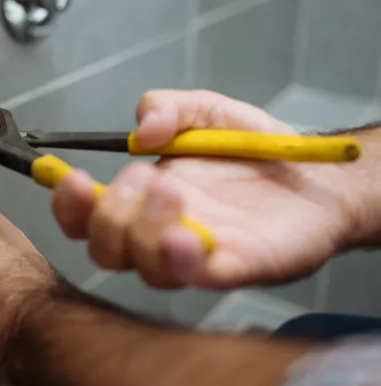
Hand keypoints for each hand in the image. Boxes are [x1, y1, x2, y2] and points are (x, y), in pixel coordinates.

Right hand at [52, 90, 360, 288]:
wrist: (315, 170)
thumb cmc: (254, 147)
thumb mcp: (205, 110)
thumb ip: (167, 108)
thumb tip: (140, 131)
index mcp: (146, 198)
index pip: (89, 218)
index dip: (69, 205)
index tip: (70, 177)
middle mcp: (163, 232)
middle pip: (107, 250)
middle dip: (109, 215)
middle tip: (143, 177)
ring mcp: (199, 253)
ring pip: (147, 270)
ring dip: (143, 234)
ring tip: (170, 194)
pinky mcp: (238, 266)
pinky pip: (200, 277)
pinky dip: (182, 261)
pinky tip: (187, 236)